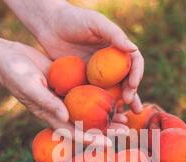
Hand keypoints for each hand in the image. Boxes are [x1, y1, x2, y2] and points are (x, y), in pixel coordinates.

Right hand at [0, 41, 125, 145]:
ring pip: (90, 111)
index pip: (73, 133)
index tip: (108, 143)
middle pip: (87, 125)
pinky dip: (101, 97)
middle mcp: (60, 111)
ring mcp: (65, 99)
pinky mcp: (68, 86)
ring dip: (107, 115)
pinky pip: (87, 94)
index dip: (91, 140)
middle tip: (126, 132)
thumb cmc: (14, 73)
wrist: (9, 57)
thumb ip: (46, 102)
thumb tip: (65, 117)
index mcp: (50, 116)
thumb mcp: (29, 85)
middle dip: (106, 131)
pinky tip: (117, 95)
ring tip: (126, 117)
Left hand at [4, 0, 143, 112]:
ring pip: (113, 91)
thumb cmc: (73, 19)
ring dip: (120, 104)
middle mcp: (110, 62)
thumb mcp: (95, 23)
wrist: (48, 25)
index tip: (133, 85)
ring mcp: (97, 73)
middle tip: (133, 106)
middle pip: (127, 80)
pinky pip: (94, 95)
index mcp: (117, 48)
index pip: (134, 62)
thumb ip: (114, 34)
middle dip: (132, 94)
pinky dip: (100, 106)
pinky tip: (103, 116)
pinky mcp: (84, 81)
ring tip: (126, 118)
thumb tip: (133, 49)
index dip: (136, 74)